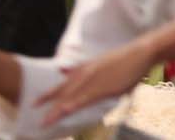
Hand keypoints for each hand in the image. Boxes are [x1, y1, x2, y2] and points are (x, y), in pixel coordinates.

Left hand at [37, 31, 164, 124]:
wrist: (140, 53)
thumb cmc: (123, 60)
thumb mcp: (98, 62)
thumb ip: (80, 68)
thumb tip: (64, 70)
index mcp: (83, 69)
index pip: (61, 85)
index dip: (47, 95)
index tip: (34, 103)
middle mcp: (84, 74)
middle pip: (62, 93)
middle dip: (48, 106)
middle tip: (34, 117)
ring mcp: (93, 81)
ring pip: (71, 98)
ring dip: (58, 111)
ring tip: (46, 122)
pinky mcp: (104, 87)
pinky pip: (86, 99)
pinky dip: (75, 106)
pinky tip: (66, 112)